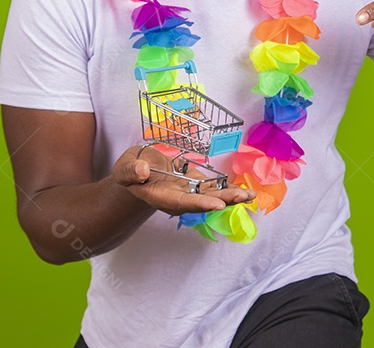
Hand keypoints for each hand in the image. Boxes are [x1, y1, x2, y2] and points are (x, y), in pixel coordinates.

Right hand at [111, 145, 255, 215]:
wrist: (137, 172)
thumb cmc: (130, 170)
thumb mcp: (124, 168)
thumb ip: (130, 171)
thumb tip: (142, 170)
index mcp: (160, 196)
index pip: (182, 202)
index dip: (200, 203)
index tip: (217, 204)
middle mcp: (177, 198)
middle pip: (202, 201)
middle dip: (223, 200)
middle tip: (242, 198)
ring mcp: (188, 191)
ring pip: (211, 195)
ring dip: (230, 196)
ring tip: (250, 196)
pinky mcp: (194, 183)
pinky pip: (212, 187)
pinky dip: (227, 188)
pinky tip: (245, 190)